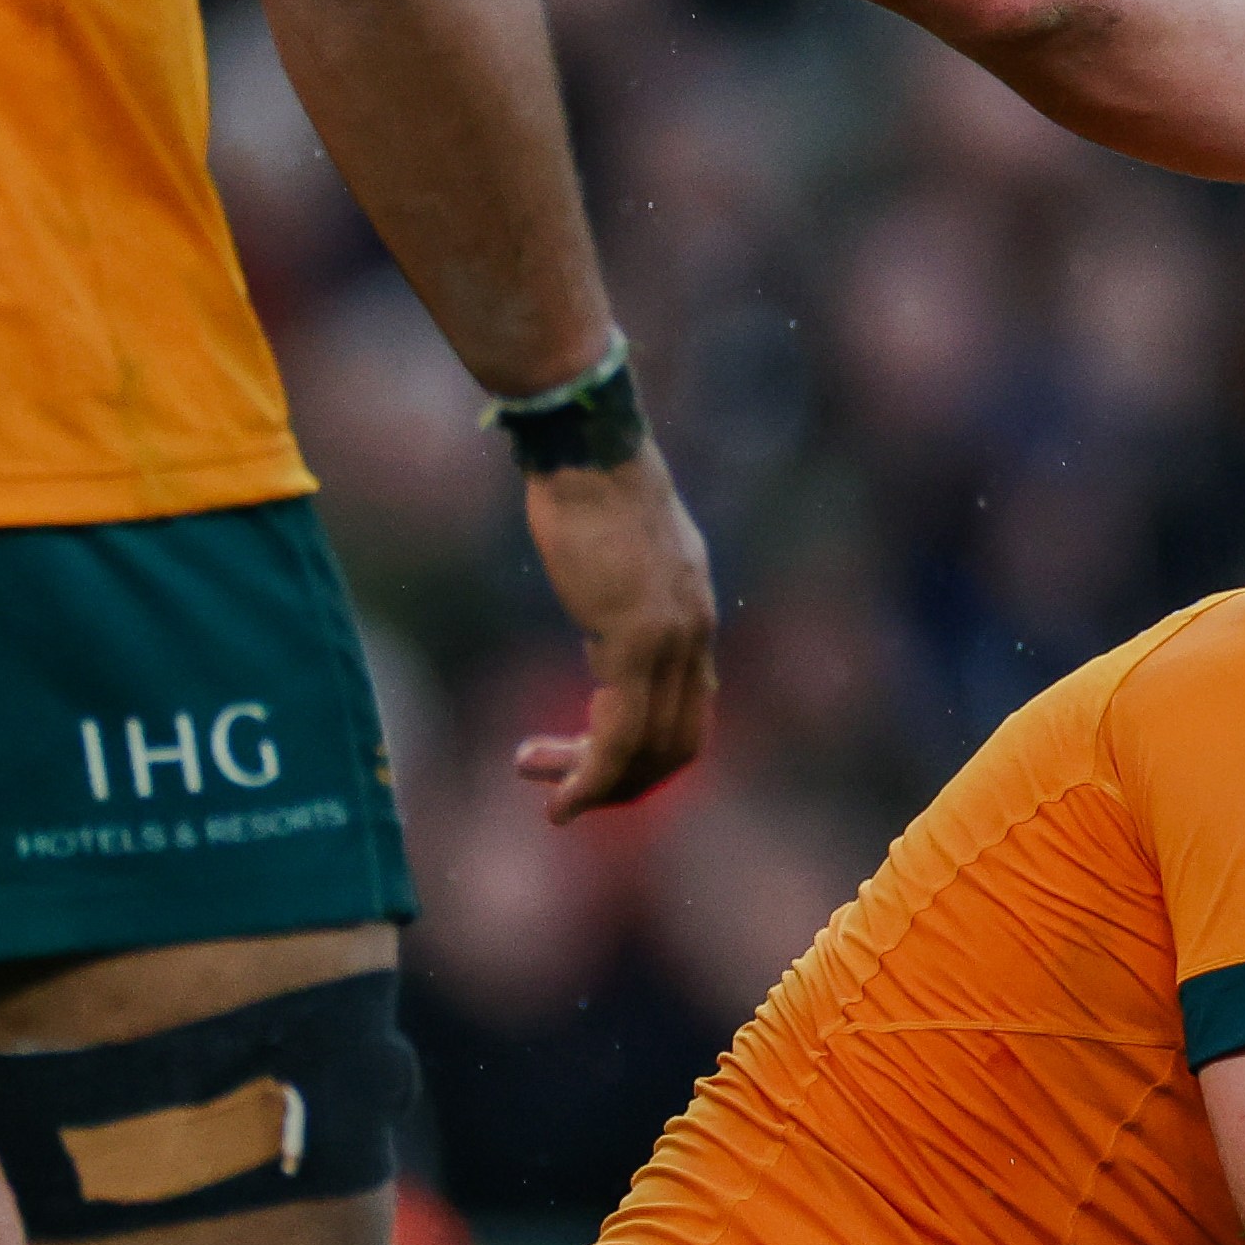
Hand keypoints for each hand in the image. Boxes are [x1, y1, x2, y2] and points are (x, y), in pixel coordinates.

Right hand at [514, 448, 718, 820]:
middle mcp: (695, 634)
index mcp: (694, 617)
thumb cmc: (588, 487)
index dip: (645, 757)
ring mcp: (671, 640)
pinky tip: (561, 797)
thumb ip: (630, 595)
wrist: (585, 447)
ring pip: (649, 749)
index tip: (591, 764)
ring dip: (598, 786)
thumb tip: (610, 610)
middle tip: (563, 792)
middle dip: (622, 782)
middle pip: (678, 744)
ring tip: (549, 797)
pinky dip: (593, 776)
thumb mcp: (622, 554)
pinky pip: (619, 733)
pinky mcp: (635, 640)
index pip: (689, 715)